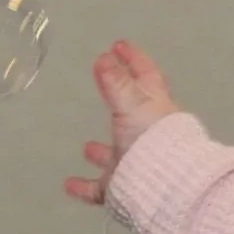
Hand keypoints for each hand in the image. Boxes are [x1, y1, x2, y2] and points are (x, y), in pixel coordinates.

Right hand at [64, 40, 181, 206]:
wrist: (164, 185)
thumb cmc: (151, 137)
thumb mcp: (131, 103)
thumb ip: (116, 82)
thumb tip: (103, 58)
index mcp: (155, 109)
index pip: (147, 76)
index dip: (135, 59)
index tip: (119, 45)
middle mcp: (147, 136)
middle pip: (135, 114)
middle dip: (120, 102)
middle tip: (104, 87)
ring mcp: (135, 163)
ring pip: (118, 155)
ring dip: (102, 151)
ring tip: (87, 147)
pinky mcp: (124, 188)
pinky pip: (100, 188)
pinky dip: (84, 186)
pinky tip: (69, 184)